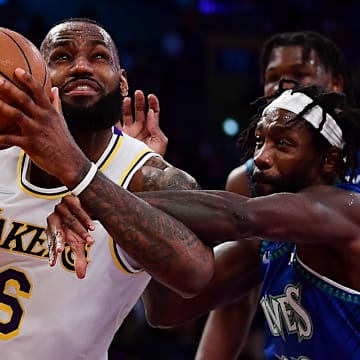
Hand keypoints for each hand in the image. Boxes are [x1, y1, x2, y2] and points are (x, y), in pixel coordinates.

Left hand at [0, 68, 88, 186]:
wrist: (70, 162)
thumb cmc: (64, 142)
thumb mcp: (61, 120)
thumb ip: (55, 104)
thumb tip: (54, 89)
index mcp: (50, 112)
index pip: (39, 92)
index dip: (28, 80)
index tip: (17, 71)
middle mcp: (43, 119)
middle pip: (24, 99)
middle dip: (10, 88)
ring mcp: (36, 131)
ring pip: (16, 115)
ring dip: (1, 106)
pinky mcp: (30, 144)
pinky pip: (9, 139)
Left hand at [46, 195, 94, 278]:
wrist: (83, 205)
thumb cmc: (78, 227)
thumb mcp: (79, 243)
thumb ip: (79, 259)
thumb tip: (81, 277)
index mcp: (52, 232)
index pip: (51, 245)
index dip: (52, 253)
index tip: (52, 263)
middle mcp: (53, 220)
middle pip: (57, 232)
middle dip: (59, 242)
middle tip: (62, 251)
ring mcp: (60, 209)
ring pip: (71, 222)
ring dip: (82, 233)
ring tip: (92, 242)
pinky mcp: (70, 200)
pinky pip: (78, 211)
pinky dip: (86, 219)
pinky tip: (92, 227)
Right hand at [118, 90, 167, 155]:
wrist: (141, 169)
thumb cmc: (153, 156)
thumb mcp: (160, 141)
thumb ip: (155, 126)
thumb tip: (151, 112)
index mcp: (151, 129)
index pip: (153, 113)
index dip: (152, 103)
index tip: (151, 97)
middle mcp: (140, 128)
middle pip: (140, 111)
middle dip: (140, 101)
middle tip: (139, 93)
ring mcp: (129, 131)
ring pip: (128, 114)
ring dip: (128, 105)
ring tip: (128, 99)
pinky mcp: (120, 135)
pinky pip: (117, 122)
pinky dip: (116, 114)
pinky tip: (117, 108)